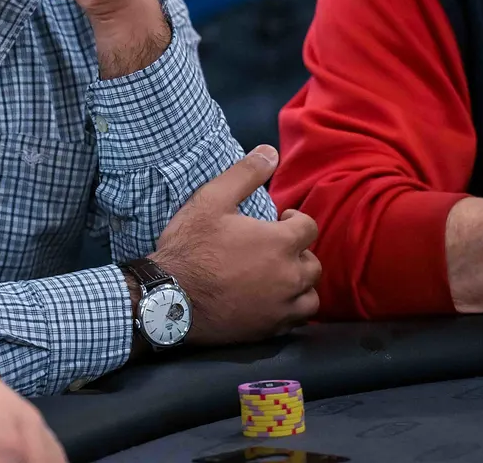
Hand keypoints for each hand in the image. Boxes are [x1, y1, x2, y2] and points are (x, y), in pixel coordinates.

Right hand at [151, 145, 320, 344]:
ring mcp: (279, 308)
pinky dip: (287, 310)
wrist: (168, 299)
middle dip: (298, 253)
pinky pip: (293, 322)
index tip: (280, 220)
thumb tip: (271, 152)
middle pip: (314, 264)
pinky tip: (269, 302)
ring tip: (278, 278)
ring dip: (300, 285)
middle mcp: (288, 278)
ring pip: (310, 297)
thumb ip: (245, 174)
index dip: (296, 220)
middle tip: (275, 249)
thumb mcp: (211, 199)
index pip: (310, 227)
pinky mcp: (267, 331)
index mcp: (280, 244)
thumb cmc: (190, 246)